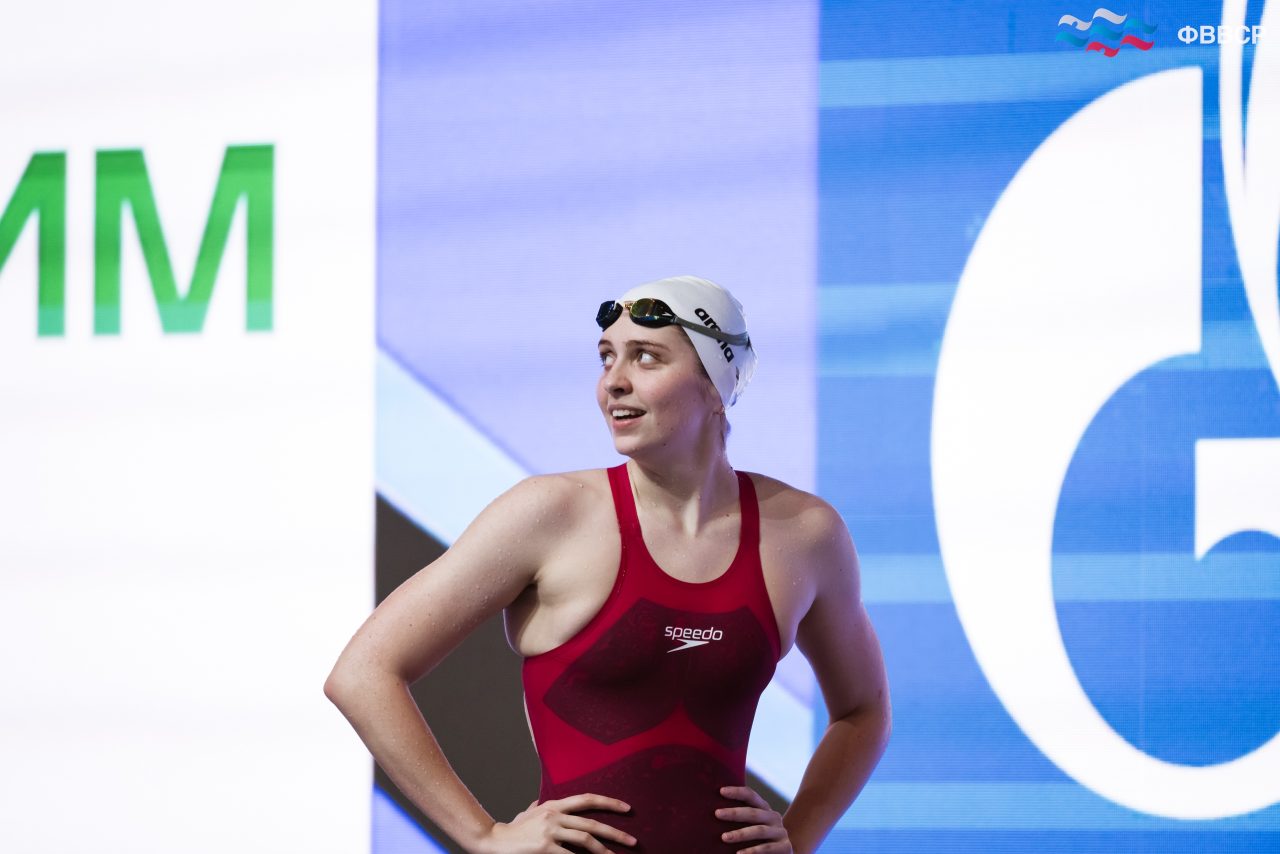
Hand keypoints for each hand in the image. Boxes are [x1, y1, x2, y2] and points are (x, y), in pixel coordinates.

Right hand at [475, 793, 635, 853]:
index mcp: (554, 805)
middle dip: (616, 833)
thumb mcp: (527, 812)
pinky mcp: (545, 847)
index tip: (627, 808)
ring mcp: (550, 830)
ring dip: (603, 851)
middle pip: (592, 823)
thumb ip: (537, 807)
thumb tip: (538, 801)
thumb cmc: (513, 829)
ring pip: (585, 839)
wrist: (493, 841)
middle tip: (633, 841)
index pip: (587, 799)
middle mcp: (555, 815)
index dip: (609, 802)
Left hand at [715, 785, 792, 852]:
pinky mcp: (785, 847)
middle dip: (734, 813)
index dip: (737, 792)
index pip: (751, 796)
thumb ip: (740, 818)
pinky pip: (767, 848)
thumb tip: (715, 813)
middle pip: (753, 813)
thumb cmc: (760, 840)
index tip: (721, 791)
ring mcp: (780, 832)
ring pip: (759, 830)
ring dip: (740, 834)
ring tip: (724, 837)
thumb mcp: (752, 826)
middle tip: (717, 813)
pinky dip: (753, 851)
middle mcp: (773, 817)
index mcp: (764, 809)